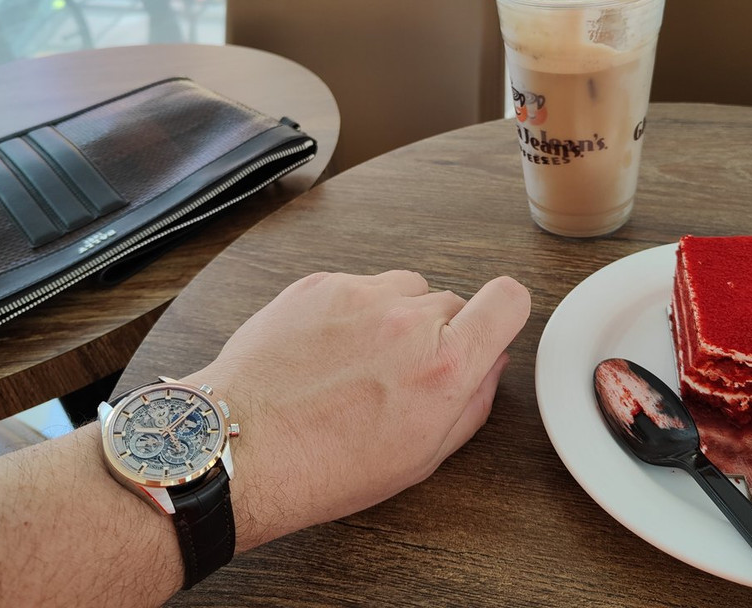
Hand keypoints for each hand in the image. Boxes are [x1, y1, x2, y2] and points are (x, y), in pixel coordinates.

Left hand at [189, 270, 530, 551]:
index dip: (504, 313)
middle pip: (452, 301)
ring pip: (405, 289)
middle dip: (438, 333)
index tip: (489, 327)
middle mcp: (407, 320)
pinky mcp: (319, 284)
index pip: (508, 299)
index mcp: (444, 365)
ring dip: (396, 317)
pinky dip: (351, 312)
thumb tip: (491, 363)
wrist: (243, 449)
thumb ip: (473, 403)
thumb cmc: (326, 467)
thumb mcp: (422, 457)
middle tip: (402, 374)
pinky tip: (326, 353)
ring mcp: (360, 295)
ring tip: (359, 363)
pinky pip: (357, 287)